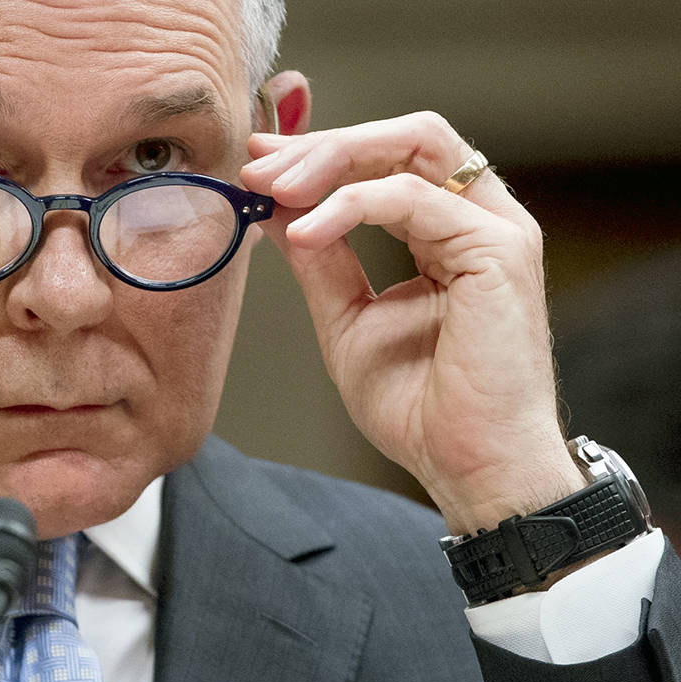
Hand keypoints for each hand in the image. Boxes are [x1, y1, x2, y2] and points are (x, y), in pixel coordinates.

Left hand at [240, 112, 583, 533]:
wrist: (467, 465)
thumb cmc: (420, 407)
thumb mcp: (347, 319)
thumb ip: (320, 259)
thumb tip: (277, 209)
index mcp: (448, 231)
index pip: (388, 160)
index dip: (321, 152)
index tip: (259, 162)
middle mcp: (480, 219)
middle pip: (404, 138)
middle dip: (322, 145)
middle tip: (259, 166)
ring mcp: (497, 230)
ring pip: (414, 146)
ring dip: (333, 160)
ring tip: (274, 189)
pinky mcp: (500, 251)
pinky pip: (414, 199)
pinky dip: (352, 205)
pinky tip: (306, 231)